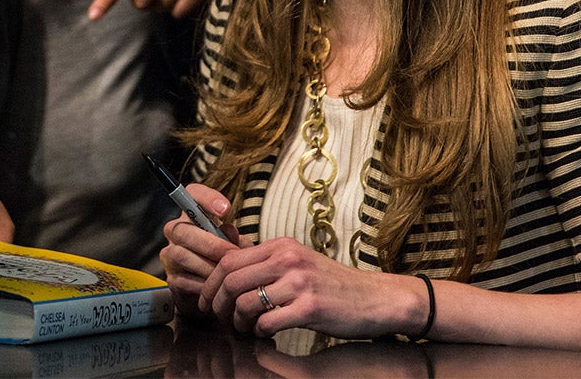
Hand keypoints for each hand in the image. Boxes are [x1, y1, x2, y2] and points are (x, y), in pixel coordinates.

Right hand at [161, 184, 240, 315]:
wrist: (216, 291)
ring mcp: (171, 255)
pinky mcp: (172, 278)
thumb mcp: (236, 245)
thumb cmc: (226, 259)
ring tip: (226, 273)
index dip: (207, 199)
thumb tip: (230, 233)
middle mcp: (177, 231)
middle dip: (209, 243)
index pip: (193, 194)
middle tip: (230, 254)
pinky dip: (203, 284)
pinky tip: (217, 286)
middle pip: (182, 230)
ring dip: (206, 265)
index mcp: (194, 215)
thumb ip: (235, 237)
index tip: (225, 210)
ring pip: (181, 255)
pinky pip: (183, 279)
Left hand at [199, 237, 423, 338]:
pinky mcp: (310, 308)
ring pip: (245, 303)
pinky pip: (267, 323)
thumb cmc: (333, 284)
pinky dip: (260, 333)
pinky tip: (266, 334)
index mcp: (282, 245)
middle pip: (231, 280)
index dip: (211, 283)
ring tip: (246, 329)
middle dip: (218, 304)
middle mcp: (289, 259)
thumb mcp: (299, 261)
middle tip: (221, 319)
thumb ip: (268, 262)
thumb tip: (229, 271)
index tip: (207, 300)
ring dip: (239, 322)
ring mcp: (300, 282)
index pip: (229, 259)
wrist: (373, 298)